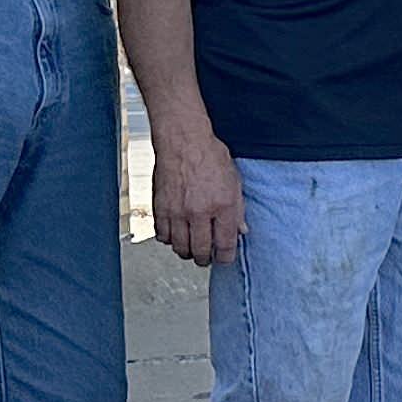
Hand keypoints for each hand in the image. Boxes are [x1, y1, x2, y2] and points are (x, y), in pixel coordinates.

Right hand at [150, 125, 244, 268]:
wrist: (183, 141)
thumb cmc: (209, 156)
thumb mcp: (235, 181)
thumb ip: (238, 208)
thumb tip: (240, 230)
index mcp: (222, 206)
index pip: (225, 245)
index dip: (225, 257)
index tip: (225, 259)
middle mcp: (199, 212)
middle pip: (201, 252)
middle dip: (206, 259)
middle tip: (207, 258)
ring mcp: (178, 212)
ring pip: (180, 248)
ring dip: (187, 252)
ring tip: (192, 249)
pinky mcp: (160, 209)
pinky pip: (163, 236)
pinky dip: (170, 240)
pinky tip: (176, 235)